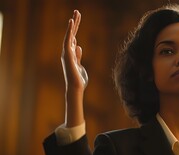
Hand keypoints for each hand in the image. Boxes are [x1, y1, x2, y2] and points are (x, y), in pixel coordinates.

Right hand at [61, 10, 86, 126]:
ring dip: (73, 24)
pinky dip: (69, 31)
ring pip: (70, 35)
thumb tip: (79, 46)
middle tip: (77, 12)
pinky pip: (68, 39)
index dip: (75, 29)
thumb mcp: (79, 65)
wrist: (76, 87)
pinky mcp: (67, 54)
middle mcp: (67, 52)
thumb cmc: (78, 78)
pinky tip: (71, 22)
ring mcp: (66, 52)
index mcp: (70, 53)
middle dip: (75, 23)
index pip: (73, 38)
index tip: (77, 20)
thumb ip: (78, 55)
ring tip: (76, 14)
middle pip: (71, 34)